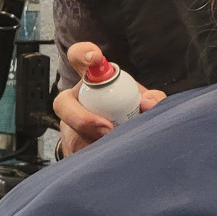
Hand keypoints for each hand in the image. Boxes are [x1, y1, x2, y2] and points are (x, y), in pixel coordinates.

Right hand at [52, 41, 166, 157]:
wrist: (119, 141)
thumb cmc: (130, 113)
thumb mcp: (143, 101)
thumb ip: (153, 99)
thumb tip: (147, 103)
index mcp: (91, 81)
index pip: (79, 58)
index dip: (83, 54)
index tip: (95, 58)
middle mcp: (75, 101)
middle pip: (63, 103)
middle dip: (82, 117)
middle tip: (107, 128)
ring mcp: (69, 127)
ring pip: (70, 135)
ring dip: (92, 144)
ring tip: (114, 150)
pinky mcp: (70, 151)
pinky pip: (77, 156)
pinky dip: (96, 160)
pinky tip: (110, 161)